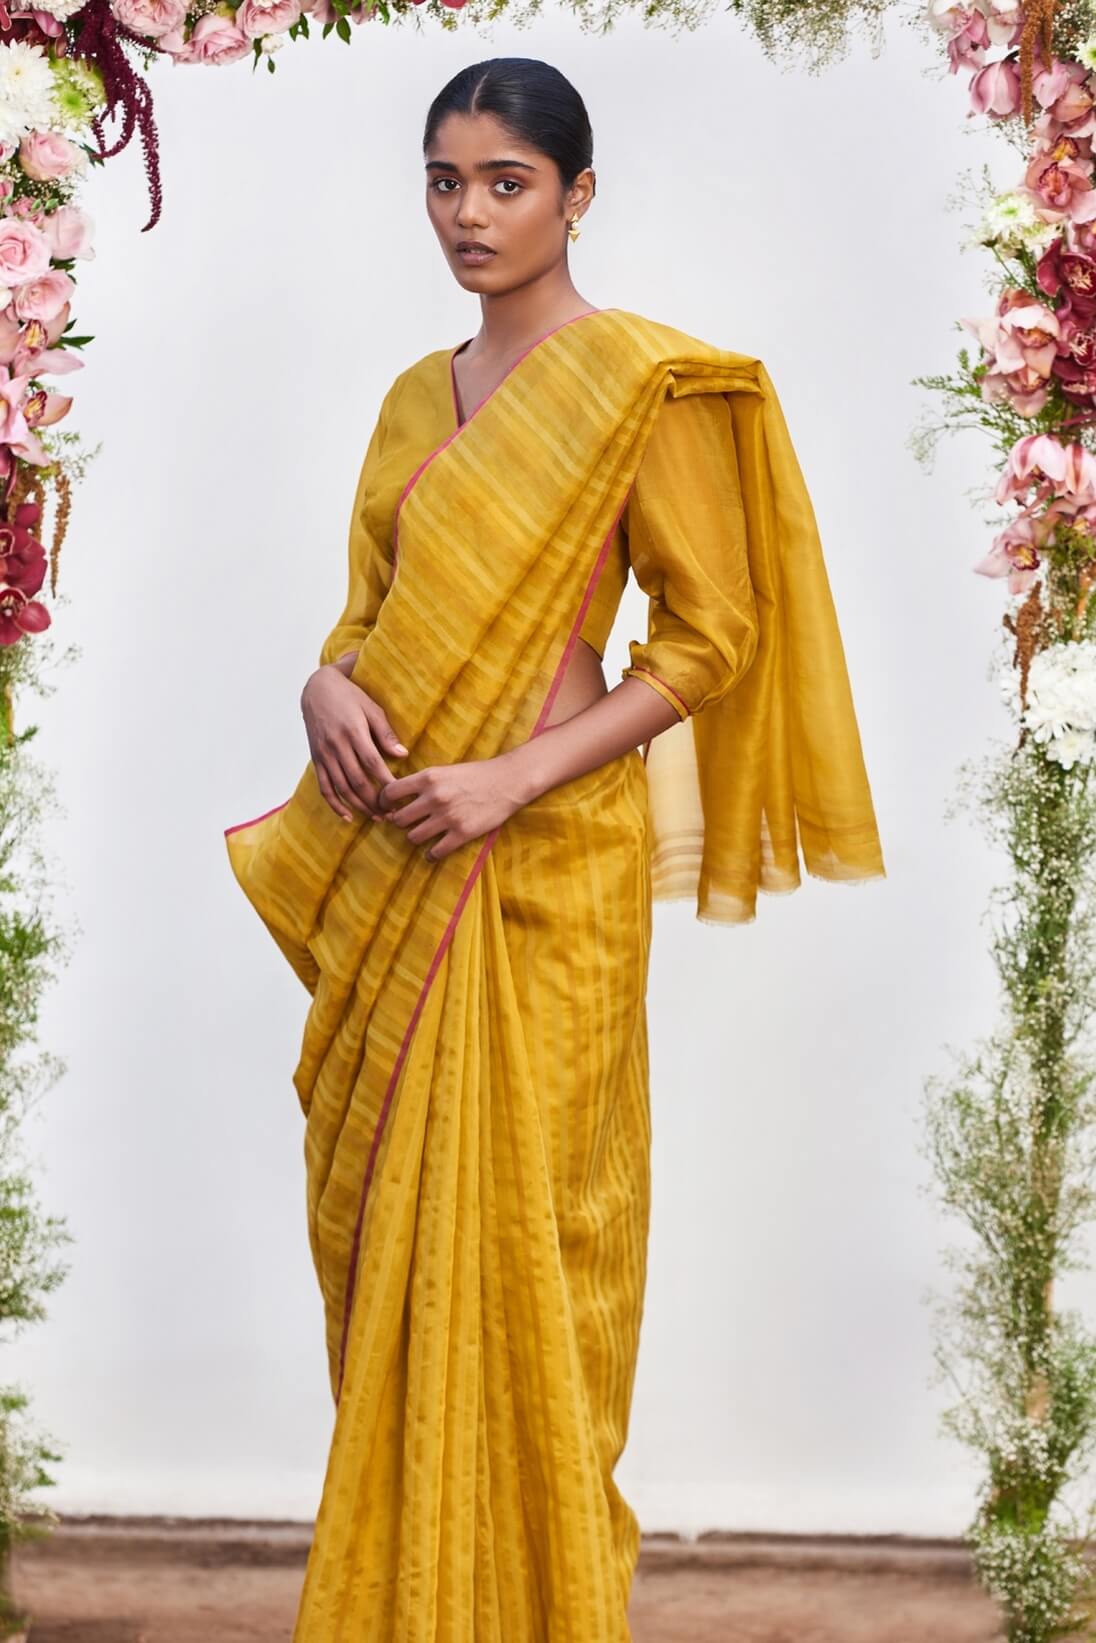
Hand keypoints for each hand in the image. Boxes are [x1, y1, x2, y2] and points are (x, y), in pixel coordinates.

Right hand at [300, 664, 407, 822]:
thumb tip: (403, 755)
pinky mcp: (316, 759)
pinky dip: (335, 804)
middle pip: (357, 780)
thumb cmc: (350, 696)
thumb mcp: (371, 708)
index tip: (400, 796)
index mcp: (353, 731)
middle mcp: (336, 745)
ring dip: (359, 806)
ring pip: (341, 788)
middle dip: (375, 801)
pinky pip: (324, 786)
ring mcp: (324, 754)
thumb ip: (386, 733)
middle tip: (392, 813)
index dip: (387, 782)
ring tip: (377, 817)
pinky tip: (348, 816)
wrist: (317, 689)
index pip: (372, 763)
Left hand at [375, 755, 527, 862]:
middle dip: (401, 822)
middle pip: (399, 818)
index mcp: (428, 778)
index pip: (390, 792)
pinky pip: (435, 852)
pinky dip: (431, 855)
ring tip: (423, 835)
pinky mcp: (462, 833)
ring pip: (413, 837)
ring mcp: (448, 817)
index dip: (383, 802)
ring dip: (416, 838)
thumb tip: (398, 800)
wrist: (508, 781)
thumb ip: (423, 783)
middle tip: (408, 823)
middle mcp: (434, 797)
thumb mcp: (445, 770)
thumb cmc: (477, 774)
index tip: (387, 807)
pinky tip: (433, 852)